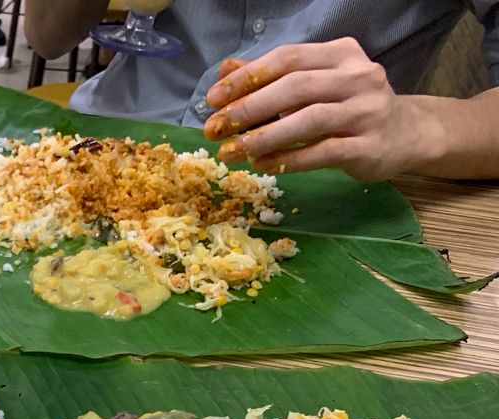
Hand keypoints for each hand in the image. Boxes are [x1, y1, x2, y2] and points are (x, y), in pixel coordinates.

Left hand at [202, 38, 412, 180]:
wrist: (406, 134)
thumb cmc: (350, 107)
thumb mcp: (315, 84)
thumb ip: (272, 77)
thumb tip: (225, 70)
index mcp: (340, 54)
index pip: (287, 58)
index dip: (246, 77)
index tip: (212, 99)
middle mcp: (357, 76)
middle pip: (294, 87)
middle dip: (248, 108)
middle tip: (214, 128)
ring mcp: (367, 110)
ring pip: (308, 120)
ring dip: (263, 137)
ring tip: (231, 151)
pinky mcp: (369, 145)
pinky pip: (322, 152)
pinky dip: (288, 159)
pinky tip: (262, 164)